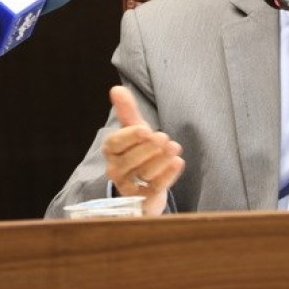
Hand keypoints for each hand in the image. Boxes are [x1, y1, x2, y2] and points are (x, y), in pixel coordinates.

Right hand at [102, 86, 184, 215]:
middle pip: (131, 160)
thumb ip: (127, 110)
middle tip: (164, 137)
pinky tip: (178, 162)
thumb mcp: (133, 128)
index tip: (145, 129)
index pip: (116, 143)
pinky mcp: (143, 199)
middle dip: (149, 148)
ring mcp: (128, 186)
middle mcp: (115, 169)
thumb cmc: (137, 150)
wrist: (142, 183)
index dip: (130, 136)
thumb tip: (116, 88)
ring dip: (162, 159)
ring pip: (145, 173)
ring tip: (175, 147)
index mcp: (111, 150)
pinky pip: (155, 188)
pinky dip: (168, 175)